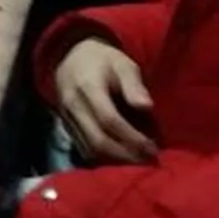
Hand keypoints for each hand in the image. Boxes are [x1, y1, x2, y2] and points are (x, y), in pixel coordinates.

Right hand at [52, 36, 156, 165]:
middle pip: (98, 140)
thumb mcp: (122, 63)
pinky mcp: (66, 126)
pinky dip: (102, 158)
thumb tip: (147, 107)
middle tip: (148, 160)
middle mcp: (74, 105)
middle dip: (125, 155)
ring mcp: (67, 118)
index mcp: (89, 87)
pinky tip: (120, 159)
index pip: (109, 120)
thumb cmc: (103, 59)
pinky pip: (83, 149)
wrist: (70, 56)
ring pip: (89, 149)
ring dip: (114, 160)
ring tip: (137, 162)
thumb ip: (134, 85)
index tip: (152, 148)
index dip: (132, 138)